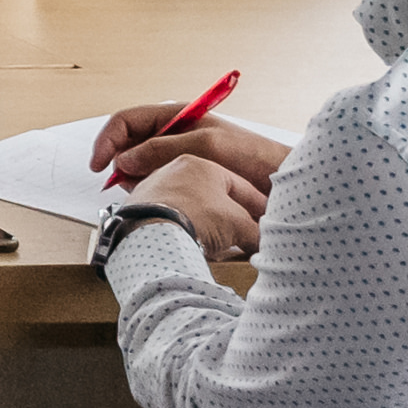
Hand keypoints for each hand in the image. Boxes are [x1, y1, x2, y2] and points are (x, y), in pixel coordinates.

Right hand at [90, 100, 287, 187]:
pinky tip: (161, 198)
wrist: (282, 183)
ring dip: (134, 179)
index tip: (99, 165)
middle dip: (119, 163)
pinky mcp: (184, 177)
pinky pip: (154, 181)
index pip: (126, 120)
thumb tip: (122, 160)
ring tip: (147, 193)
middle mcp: (171, 134)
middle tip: (122, 185)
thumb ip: (162, 149)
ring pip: (138, 165)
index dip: (108, 140)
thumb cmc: (251, 158)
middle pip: (128, 144)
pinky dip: (149, 189)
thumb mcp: (206, 147)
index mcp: (175, 117)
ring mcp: (176, 156)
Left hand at [131, 153, 266, 259]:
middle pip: (214, 195)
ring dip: (207, 222)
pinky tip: (191, 241)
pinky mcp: (138, 207)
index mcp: (201, 164)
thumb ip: (255, 231)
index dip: (259, 205)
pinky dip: (184, 228)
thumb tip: (261, 242)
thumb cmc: (199, 218)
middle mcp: (173, 170)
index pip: (240, 186)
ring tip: (220, 241)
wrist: (153, 233)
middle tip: (247, 231)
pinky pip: (170, 217)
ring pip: (191, 206)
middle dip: (231, 214)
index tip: (270, 220)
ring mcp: (153, 187)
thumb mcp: (239, 225)